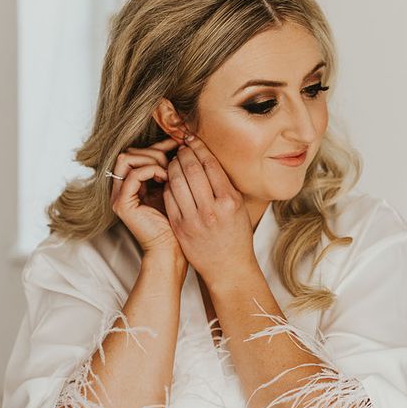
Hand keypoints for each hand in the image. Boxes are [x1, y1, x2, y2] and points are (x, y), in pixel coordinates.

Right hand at [108, 136, 186, 262]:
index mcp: (132, 185)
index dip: (156, 146)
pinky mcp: (122, 204)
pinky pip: (133, 175)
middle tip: (174, 158)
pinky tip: (166, 178)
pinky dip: (151, 170)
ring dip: (152, 159)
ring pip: (128, 159)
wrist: (171, 251)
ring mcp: (119, 197)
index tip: (177, 144)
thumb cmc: (176, 223)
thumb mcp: (173, 189)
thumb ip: (169, 169)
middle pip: (130, 153)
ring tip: (170, 171)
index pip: (136, 154)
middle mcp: (121, 189)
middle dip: (154, 151)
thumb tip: (178, 144)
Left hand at [162, 133, 256, 285]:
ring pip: (177, 182)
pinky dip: (168, 185)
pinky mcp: (180, 228)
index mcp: (229, 201)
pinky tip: (170, 180)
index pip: (210, 164)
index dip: (198, 147)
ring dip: (173, 167)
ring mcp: (194, 220)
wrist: (227, 267)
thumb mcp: (238, 207)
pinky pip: (169, 198)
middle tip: (181, 147)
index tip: (192, 140)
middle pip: (192, 169)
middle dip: (184, 154)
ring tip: (174, 162)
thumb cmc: (235, 235)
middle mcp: (212, 210)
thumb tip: (207, 157)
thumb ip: (224, 184)